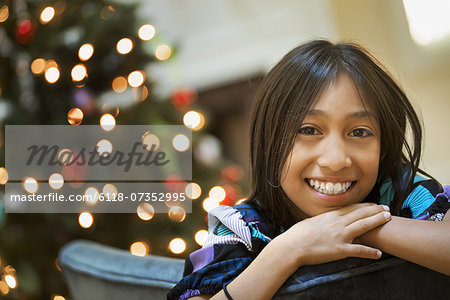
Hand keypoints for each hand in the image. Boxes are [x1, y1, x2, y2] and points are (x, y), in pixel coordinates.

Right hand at [275, 203, 390, 266]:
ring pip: (363, 226)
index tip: (375, 204)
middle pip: (361, 214)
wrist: (292, 247)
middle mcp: (337, 223)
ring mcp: (340, 236)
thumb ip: (323, 220)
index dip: (366, 206)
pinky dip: (370, 252)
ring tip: (388, 219)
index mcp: (330, 215)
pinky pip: (359, 250)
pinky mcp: (339, 250)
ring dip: (377, 222)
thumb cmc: (297, 235)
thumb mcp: (311, 222)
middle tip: (387, 209)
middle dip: (376, 210)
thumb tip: (327, 219)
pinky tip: (379, 253)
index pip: (352, 208)